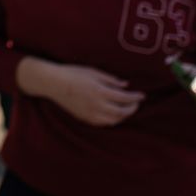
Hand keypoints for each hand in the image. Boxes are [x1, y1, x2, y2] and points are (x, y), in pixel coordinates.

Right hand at [18, 58, 143, 126]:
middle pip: (121, 112)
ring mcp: (90, 113)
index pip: (124, 98)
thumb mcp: (93, 72)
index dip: (135, 98)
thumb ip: (111, 80)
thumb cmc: (73, 73)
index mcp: (100, 91)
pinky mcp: (84, 118)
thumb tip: (125, 85)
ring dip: (122, 116)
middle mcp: (96, 105)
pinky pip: (102, 123)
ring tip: (125, 109)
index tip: (142, 95)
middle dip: (131, 109)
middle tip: (136, 104)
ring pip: (113, 120)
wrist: (53, 83)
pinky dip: (111, 120)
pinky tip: (112, 114)